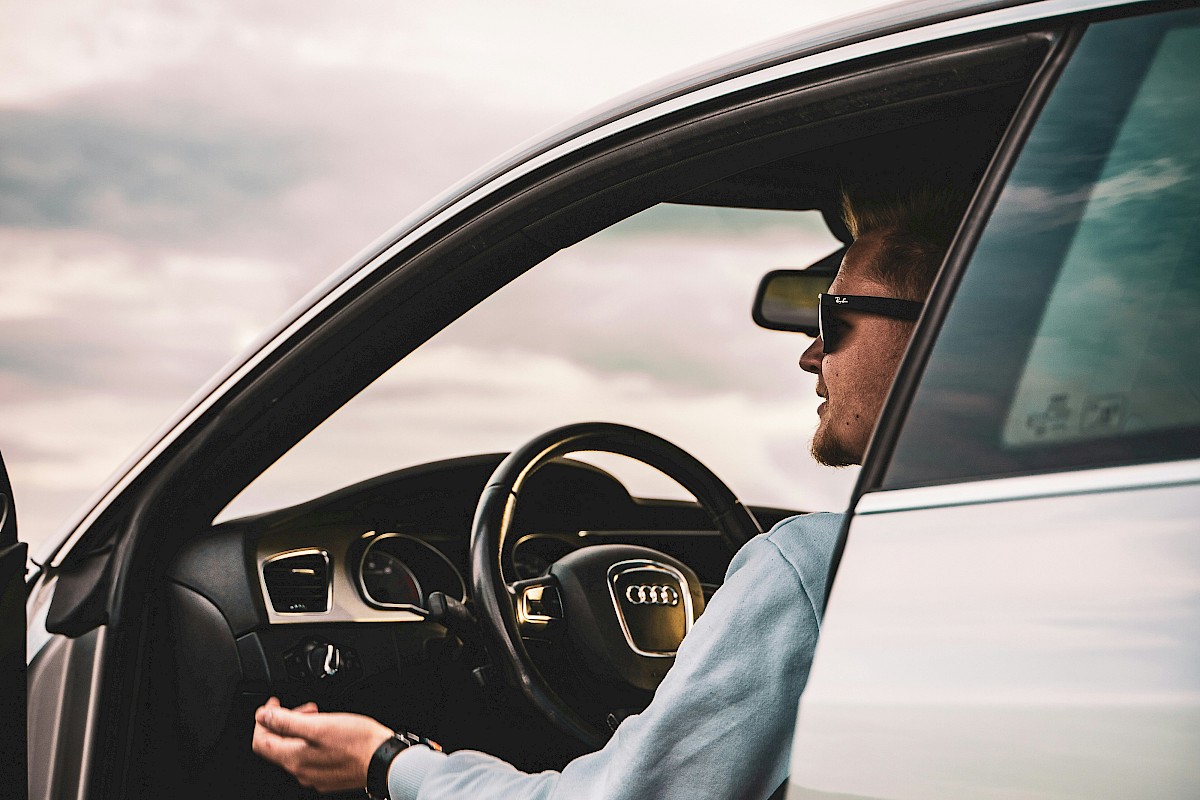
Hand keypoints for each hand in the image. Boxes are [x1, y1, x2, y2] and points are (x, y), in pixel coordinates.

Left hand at [252, 697, 393, 792]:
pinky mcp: (328, 776)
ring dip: (300, 730)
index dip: (262, 720)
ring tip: (319, 716)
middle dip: (285, 722)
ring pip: (295, 750)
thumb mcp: (320, 724)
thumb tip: (264, 716)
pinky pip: (310, 757)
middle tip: (304, 708)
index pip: (261, 742)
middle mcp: (300, 771)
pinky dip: (312, 741)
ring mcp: (314, 776)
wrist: (383, 761)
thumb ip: (287, 721)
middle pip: (278, 745)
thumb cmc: (357, 742)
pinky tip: (328, 732)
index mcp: (294, 758)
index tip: (272, 705)